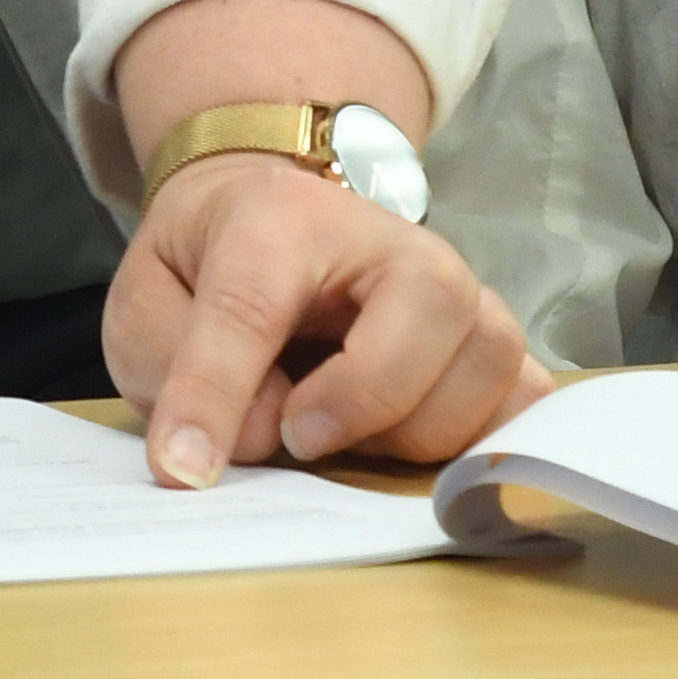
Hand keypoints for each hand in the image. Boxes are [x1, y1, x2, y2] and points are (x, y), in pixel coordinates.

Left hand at [102, 151, 544, 484]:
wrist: (268, 213)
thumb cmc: (208, 267)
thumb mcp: (147, 303)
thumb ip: (175, 368)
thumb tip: (256, 440)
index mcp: (276, 219)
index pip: (250, 304)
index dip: (215, 391)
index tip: (187, 465)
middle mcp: (384, 238)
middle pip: (426, 303)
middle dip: (366, 395)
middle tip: (300, 434)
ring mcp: (452, 282)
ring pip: (486, 356)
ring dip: (418, 426)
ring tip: (351, 433)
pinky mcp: (487, 333)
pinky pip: (529, 391)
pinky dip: (495, 435)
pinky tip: (436, 454)